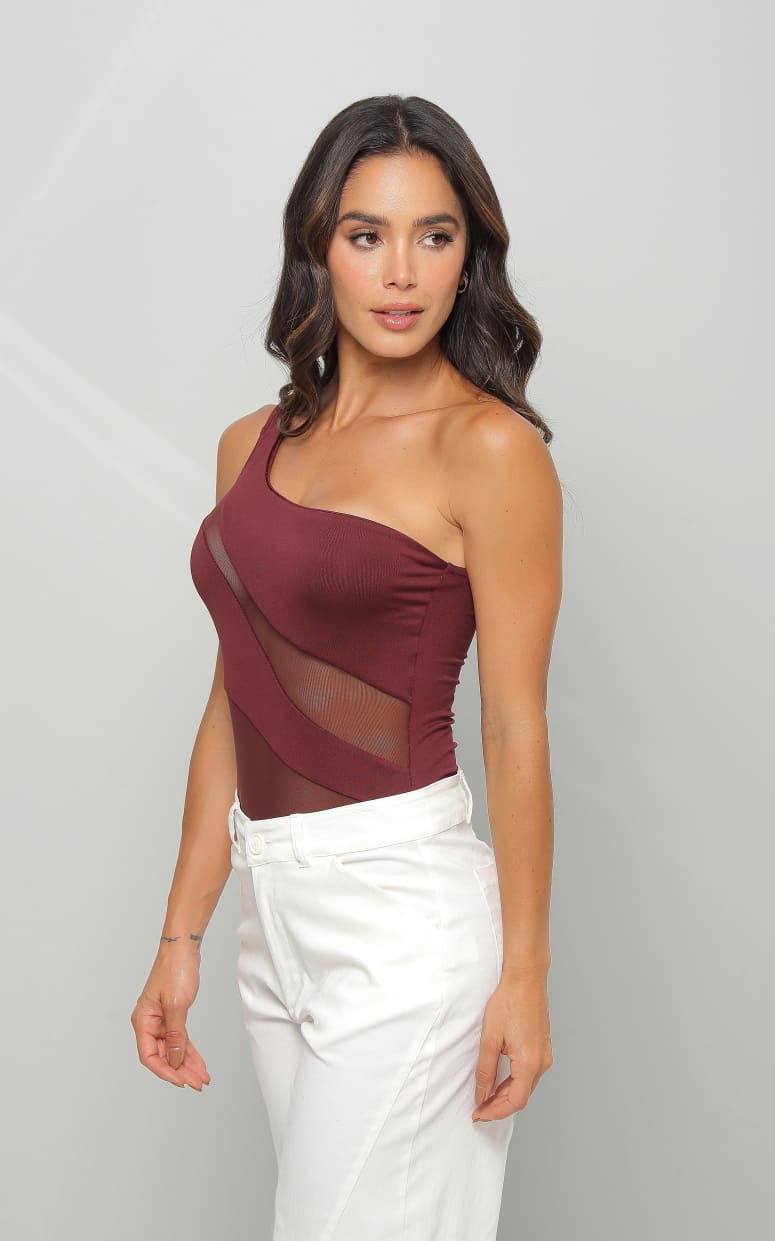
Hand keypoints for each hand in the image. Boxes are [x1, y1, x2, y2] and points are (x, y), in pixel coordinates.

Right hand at [130, 943, 210, 1090]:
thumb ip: (176, 1035)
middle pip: (163, 1056)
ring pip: (173, 1050)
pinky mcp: (173, 1016)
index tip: (181, 1081)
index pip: (149, 1056)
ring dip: (187, 1064)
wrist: (182, 948)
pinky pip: (180, 1040)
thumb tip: (175, 1060)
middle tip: (198, 1083)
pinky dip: (190, 1052)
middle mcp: (149, 1023)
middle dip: (181, 1071)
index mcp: (143, 1021)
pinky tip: (199, 1063)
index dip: (165, 1071)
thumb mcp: (176, 1005)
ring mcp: (161, 1020)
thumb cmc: (175, 970)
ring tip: (202, 1078)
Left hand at [471, 971, 552, 1120]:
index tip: (478, 1114)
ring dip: (507, 1094)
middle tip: (478, 1107)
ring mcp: (545, 1054)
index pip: (514, 1101)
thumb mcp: (489, 1038)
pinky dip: (514, 1082)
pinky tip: (501, 1079)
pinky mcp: (543, 1047)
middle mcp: (542, 1062)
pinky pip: (530, 1073)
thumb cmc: (509, 1002)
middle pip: (521, 1096)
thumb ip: (485, 1070)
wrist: (525, 979)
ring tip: (486, 1095)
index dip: (495, 1112)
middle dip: (499, 1105)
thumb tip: (481, 1093)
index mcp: (529, 1063)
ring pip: (526, 1086)